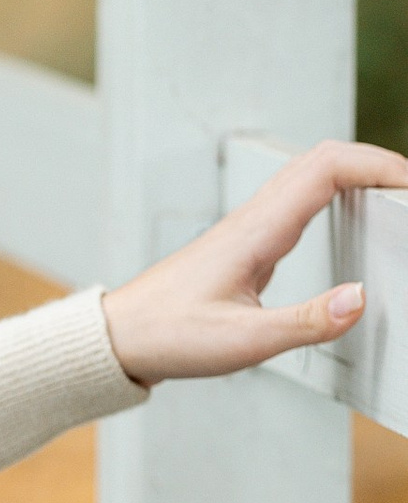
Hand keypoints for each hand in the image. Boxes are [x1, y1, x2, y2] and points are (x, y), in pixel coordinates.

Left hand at [101, 139, 407, 384]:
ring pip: (310, 175)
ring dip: (357, 173)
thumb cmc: (171, 336)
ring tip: (396, 196)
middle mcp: (253, 219)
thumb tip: (360, 299)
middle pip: (323, 160)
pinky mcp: (247, 242)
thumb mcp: (246, 342)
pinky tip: (352, 215)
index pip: (326, 169)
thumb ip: (307, 323)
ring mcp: (249, 227)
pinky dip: (336, 192)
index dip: (377, 165)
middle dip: (377, 162)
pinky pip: (299, 198)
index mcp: (256, 232)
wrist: (121, 337)